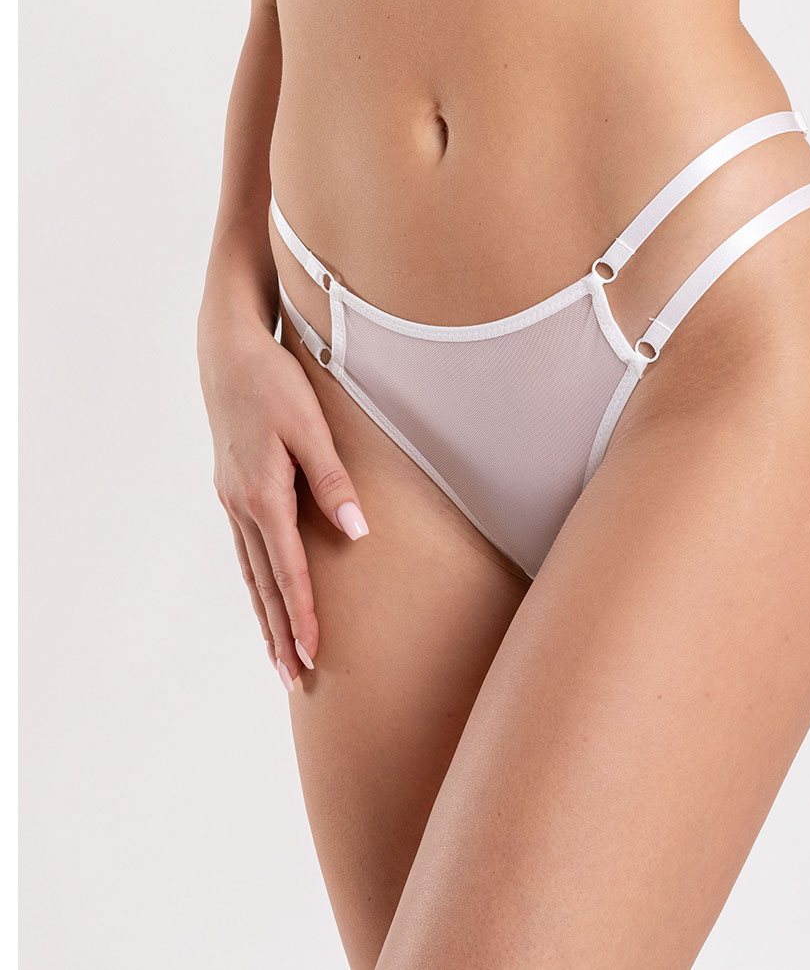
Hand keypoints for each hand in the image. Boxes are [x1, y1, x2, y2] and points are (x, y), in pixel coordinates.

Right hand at [198, 307, 368, 690]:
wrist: (228, 353)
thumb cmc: (274, 384)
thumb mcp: (310, 427)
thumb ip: (333, 481)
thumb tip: (357, 532)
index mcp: (263, 495)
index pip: (289, 571)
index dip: (303, 615)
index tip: (313, 655)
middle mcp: (241, 506)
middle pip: (264, 585)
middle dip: (280, 634)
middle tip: (292, 681)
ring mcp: (232, 500)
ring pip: (250, 573)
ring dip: (265, 618)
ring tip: (277, 658)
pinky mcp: (233, 491)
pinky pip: (246, 551)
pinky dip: (256, 585)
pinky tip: (263, 600)